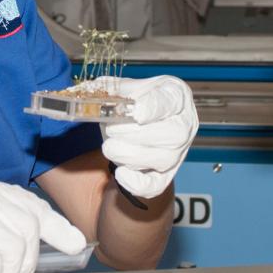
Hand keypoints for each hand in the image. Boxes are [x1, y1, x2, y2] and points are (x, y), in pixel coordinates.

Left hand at [101, 76, 197, 199]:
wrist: (134, 125)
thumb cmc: (133, 103)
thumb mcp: (123, 87)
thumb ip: (108, 88)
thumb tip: (88, 93)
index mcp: (175, 96)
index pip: (172, 101)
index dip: (154, 108)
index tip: (136, 113)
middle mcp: (183, 124)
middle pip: (173, 134)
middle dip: (137, 134)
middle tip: (112, 130)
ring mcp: (177, 152)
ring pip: (164, 160)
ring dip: (130, 155)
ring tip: (111, 146)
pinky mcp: (165, 175)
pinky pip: (156, 186)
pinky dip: (136, 183)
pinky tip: (120, 173)